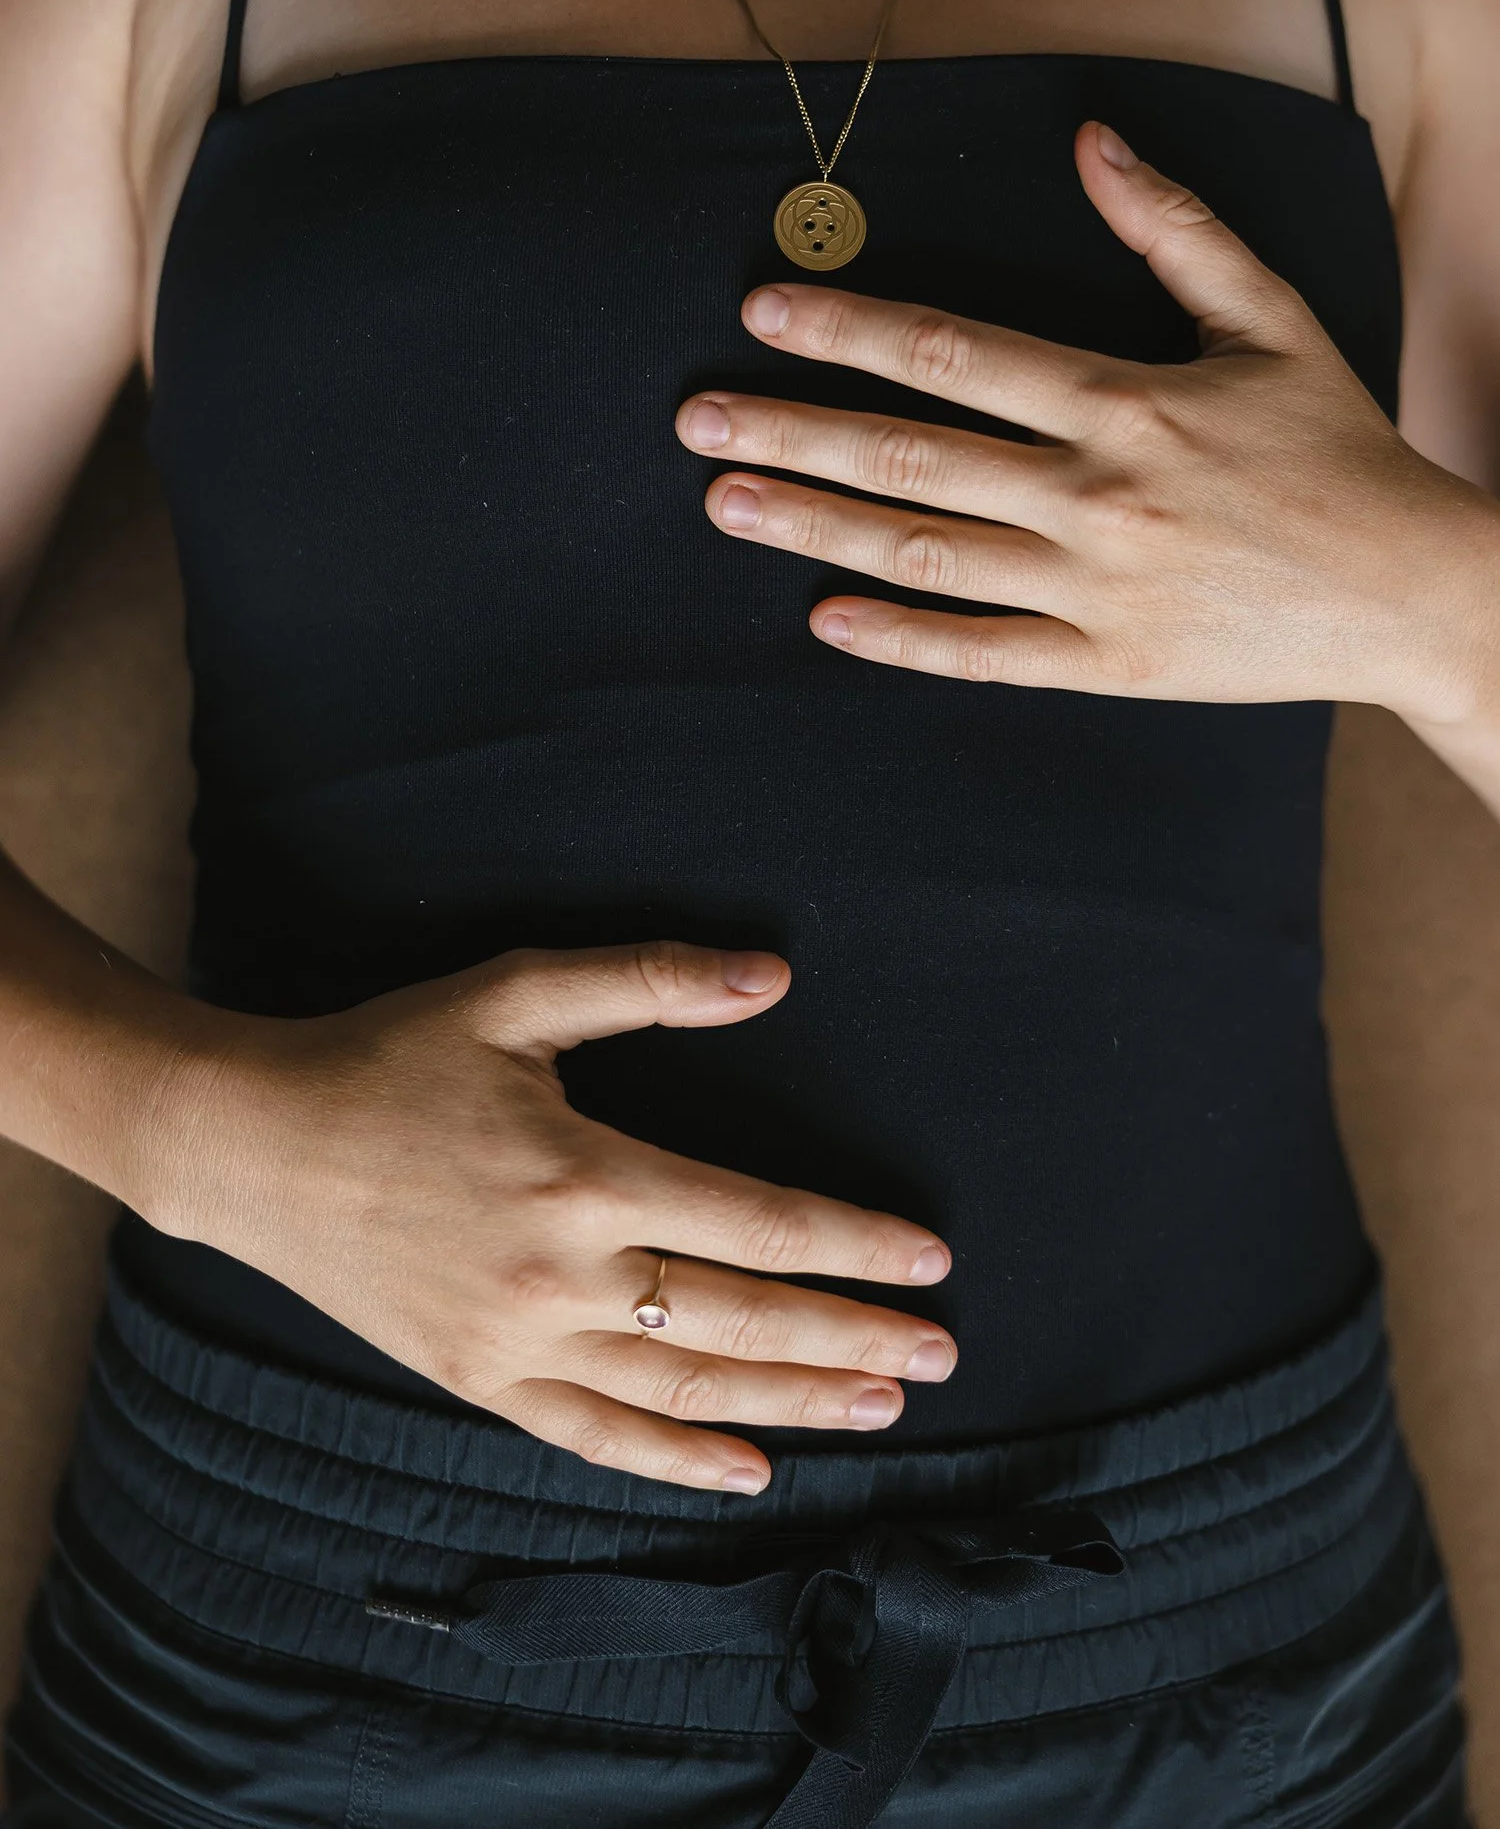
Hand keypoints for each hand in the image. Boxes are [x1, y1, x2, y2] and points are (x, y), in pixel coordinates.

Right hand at [147, 941, 953, 1493]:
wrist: (253, 1145)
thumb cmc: (389, 1056)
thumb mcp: (516, 993)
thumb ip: (650, 980)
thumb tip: (773, 973)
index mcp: (581, 1174)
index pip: (755, 1224)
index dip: (853, 1245)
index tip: (930, 1260)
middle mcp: (558, 1275)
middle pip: (739, 1322)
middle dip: (851, 1338)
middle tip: (942, 1355)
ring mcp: (515, 1344)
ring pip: (684, 1392)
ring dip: (793, 1404)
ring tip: (881, 1406)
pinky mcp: (476, 1382)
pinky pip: (595, 1438)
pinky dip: (677, 1460)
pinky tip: (749, 1470)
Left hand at [676, 121, 1497, 719]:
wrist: (1411, 593)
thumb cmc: (1338, 448)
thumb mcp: (1272, 319)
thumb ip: (1176, 228)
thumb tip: (1091, 137)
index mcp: (1126, 401)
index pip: (953, 352)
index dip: (848, 326)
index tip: (764, 309)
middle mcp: (1096, 494)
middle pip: (911, 455)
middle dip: (792, 430)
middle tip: (696, 418)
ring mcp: (1096, 590)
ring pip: (926, 553)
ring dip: (816, 526)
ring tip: (725, 503)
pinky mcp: (1108, 668)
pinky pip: (981, 656)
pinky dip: (898, 641)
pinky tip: (822, 619)